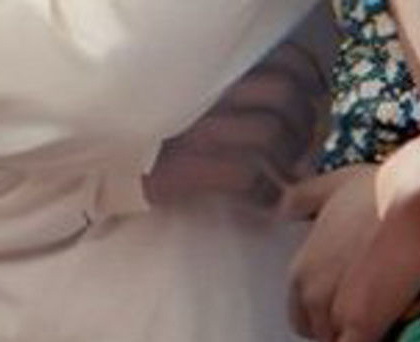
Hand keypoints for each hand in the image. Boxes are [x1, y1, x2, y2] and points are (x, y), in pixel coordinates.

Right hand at [144, 37, 325, 210]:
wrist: (104, 166)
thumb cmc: (155, 137)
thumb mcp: (194, 98)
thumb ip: (233, 91)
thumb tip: (291, 102)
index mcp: (216, 70)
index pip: (283, 59)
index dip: (310, 82)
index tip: (315, 103)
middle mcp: (209, 91)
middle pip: (284, 97)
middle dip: (304, 128)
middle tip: (302, 152)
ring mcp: (197, 127)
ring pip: (269, 135)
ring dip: (288, 163)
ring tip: (286, 179)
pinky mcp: (186, 166)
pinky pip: (245, 177)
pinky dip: (265, 194)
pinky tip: (267, 204)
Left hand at [284, 165, 419, 341]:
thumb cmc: (389, 185)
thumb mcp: (336, 186)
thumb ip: (307, 199)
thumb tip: (283, 209)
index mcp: (300, 266)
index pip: (303, 310)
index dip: (328, 317)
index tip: (357, 315)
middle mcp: (306, 290)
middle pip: (318, 334)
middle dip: (341, 338)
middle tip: (375, 338)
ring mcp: (330, 310)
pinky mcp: (359, 326)